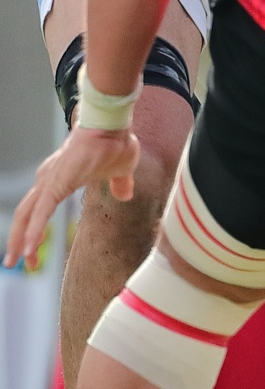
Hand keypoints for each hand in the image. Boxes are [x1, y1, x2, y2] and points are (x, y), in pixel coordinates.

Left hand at [6, 127, 137, 266]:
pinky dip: (33, 232)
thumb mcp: (121, 171)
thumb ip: (120, 184)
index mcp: (58, 179)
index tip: (33, 251)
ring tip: (19, 262)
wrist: (112, 126)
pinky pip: (41, 213)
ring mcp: (49, 182)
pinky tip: (29, 249)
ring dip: (20, 241)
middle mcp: (47, 180)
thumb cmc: (115, 143)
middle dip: (18, 240)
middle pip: (24, 215)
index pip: (38, 209)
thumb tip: (125, 195)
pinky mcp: (56, 184)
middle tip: (15, 262)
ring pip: (26, 216)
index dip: (32, 230)